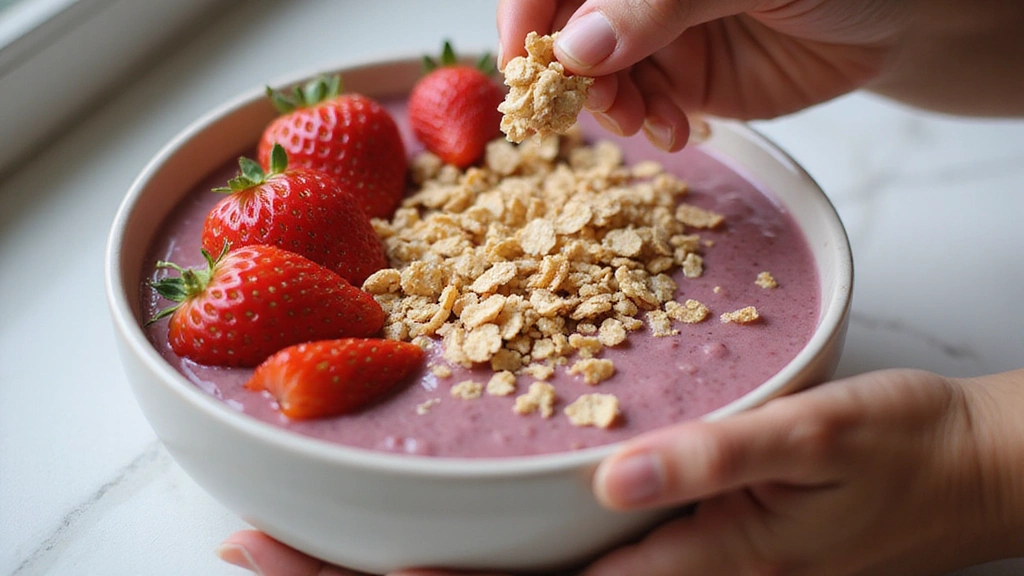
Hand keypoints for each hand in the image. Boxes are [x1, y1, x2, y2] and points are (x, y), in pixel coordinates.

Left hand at [218, 369, 1023, 575]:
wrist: (947, 481)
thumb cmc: (890, 462)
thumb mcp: (820, 444)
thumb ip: (720, 462)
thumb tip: (616, 478)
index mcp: (666, 572)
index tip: (283, 555)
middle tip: (246, 545)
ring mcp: (641, 569)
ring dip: (390, 568)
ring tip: (296, 539)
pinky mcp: (653, 541)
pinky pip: (540, 560)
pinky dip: (462, 549)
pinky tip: (417, 528)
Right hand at [497, 0, 1023, 150]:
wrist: (898, 20)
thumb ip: (659, 4)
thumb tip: (578, 46)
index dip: (528, 15)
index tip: (526, 62)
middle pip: (566, 29)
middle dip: (570, 73)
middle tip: (596, 106)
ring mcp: (656, 34)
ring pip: (596, 76)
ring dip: (608, 106)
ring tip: (645, 122)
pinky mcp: (682, 79)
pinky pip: (638, 107)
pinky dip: (644, 124)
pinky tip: (675, 131)